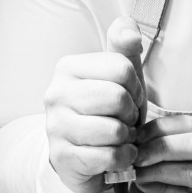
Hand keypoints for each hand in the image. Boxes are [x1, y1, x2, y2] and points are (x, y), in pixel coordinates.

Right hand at [43, 17, 146, 192]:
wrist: (80, 154)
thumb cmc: (104, 110)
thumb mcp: (117, 75)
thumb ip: (124, 47)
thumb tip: (131, 34)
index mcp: (68, 68)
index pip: (122, 68)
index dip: (136, 88)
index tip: (130, 98)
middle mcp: (55, 94)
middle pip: (118, 98)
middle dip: (132, 113)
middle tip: (127, 120)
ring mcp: (55, 127)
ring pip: (114, 130)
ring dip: (128, 138)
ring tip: (121, 137)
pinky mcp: (62, 157)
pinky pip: (109, 157)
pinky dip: (123, 158)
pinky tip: (118, 155)